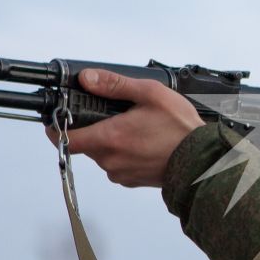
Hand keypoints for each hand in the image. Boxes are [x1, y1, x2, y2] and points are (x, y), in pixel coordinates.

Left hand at [47, 68, 202, 187]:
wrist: (203, 162)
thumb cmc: (181, 130)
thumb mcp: (150, 94)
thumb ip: (114, 85)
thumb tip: (87, 78)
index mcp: (109, 138)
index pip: (64, 138)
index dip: (56, 127)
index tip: (59, 119)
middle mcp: (110, 159)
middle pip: (85, 144)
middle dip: (94, 129)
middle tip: (114, 115)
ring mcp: (121, 173)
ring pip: (102, 154)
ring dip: (111, 141)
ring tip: (136, 129)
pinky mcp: (132, 181)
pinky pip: (118, 165)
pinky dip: (125, 154)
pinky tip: (144, 143)